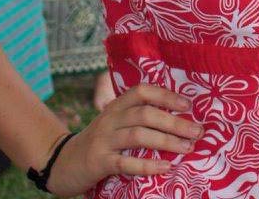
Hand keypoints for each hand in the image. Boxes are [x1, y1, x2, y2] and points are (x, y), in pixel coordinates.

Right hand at [45, 84, 202, 196]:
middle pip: (145, 113)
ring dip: (166, 140)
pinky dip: (147, 164)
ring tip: (187, 147)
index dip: (166, 95)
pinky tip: (165, 166)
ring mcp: (103, 140)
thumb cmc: (99, 142)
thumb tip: (177, 116)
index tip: (188, 105)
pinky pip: (125, 162)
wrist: (62, 163)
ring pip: (138, 135)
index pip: (142, 91)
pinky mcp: (98, 162)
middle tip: (197, 130)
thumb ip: (136, 117)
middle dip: (174, 121)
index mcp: (116, 105)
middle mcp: (110, 118)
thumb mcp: (114, 122)